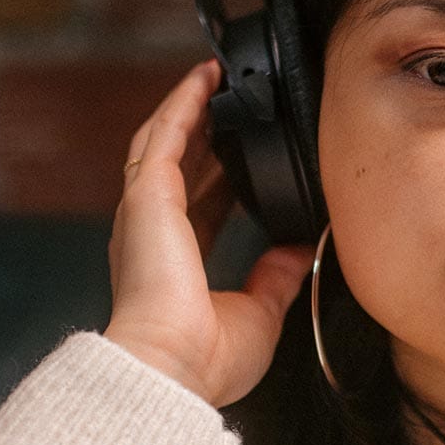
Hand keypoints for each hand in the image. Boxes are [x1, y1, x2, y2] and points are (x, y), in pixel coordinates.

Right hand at [103, 58, 316, 405]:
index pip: (200, 207)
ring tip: (217, 76)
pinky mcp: (147, 196)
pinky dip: (184, 103)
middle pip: (181, 165)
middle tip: (233, 103)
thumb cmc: (205, 361)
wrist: (171, 368)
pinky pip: (164, 135)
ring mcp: (146, 212)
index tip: (246, 159)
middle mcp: (153, 234)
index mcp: (175, 263)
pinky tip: (204, 78)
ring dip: (191, 107)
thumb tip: (298, 246)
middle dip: (205, 132)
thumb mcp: (259, 312)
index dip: (221, 179)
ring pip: (166, 140)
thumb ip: (276, 275)